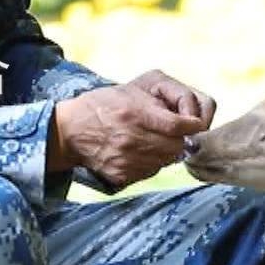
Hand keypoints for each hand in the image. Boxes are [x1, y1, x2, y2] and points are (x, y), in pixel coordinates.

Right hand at [47, 75, 212, 185]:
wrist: (70, 129)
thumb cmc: (105, 103)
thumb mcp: (134, 89)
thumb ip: (166, 100)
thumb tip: (192, 123)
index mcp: (135, 113)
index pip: (179, 127)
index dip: (193, 125)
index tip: (194, 123)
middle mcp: (131, 139)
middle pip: (177, 147)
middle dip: (181, 138)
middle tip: (174, 132)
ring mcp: (127, 160)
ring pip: (167, 161)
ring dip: (167, 151)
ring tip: (153, 139)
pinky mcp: (122, 175)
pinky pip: (151, 171)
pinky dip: (152, 162)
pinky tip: (140, 150)